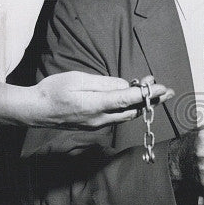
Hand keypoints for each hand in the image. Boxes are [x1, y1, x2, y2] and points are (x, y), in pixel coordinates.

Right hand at [27, 72, 172, 128]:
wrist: (36, 110)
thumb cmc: (54, 90)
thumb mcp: (79, 79)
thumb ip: (104, 83)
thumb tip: (124, 86)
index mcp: (97, 105)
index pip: (129, 99)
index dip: (148, 93)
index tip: (163, 88)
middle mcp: (100, 118)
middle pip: (133, 110)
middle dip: (151, 100)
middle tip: (167, 90)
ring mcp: (97, 124)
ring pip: (126, 116)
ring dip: (141, 104)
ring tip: (154, 93)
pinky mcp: (94, 125)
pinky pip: (117, 117)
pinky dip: (128, 108)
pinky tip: (132, 99)